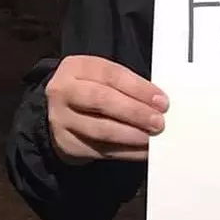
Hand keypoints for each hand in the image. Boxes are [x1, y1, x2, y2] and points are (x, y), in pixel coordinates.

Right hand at [45, 55, 167, 162]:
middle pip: (102, 100)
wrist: (58, 112)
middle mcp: (64, 91)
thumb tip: (158, 103)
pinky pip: (101, 150)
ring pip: (100, 129)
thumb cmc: (90, 90)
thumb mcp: (101, 77)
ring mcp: (61, 119)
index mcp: (76, 67)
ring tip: (151, 138)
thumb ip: (126, 85)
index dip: (138, 88)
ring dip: (131, 135)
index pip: (111, 75)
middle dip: (134, 112)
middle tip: (158, 122)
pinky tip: (142, 151)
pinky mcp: (66, 144)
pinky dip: (126, 152)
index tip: (161, 101)